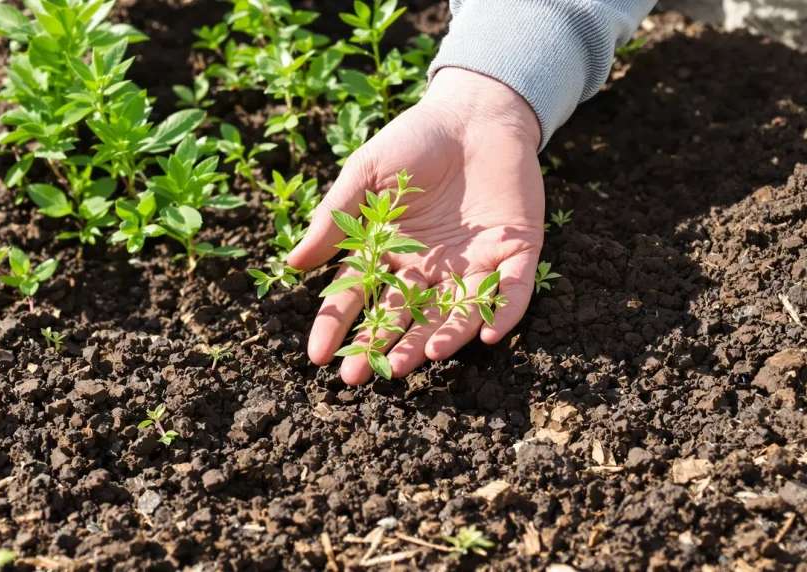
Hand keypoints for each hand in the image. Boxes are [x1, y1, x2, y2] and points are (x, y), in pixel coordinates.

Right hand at [287, 68, 545, 385]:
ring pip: (454, 313)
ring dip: (438, 338)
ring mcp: (472, 265)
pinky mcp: (514, 253)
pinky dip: (503, 312)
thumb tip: (293, 264)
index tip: (317, 356)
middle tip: (361, 375)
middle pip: (403, 316)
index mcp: (389, 253)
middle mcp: (428, 270)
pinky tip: (490, 335)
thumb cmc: (413, 140)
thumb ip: (335, 218)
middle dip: (383, 346)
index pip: (358, 298)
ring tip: (419, 360)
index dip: (337, 327)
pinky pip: (511, 291)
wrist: (473, 111)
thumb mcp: (365, 174)